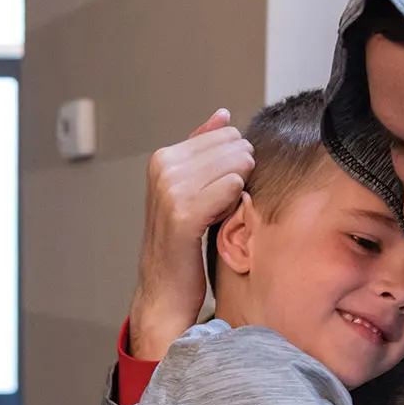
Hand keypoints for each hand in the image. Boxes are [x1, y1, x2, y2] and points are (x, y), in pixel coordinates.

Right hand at [127, 110, 254, 357]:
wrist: (165, 289)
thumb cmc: (184, 242)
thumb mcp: (191, 188)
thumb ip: (204, 149)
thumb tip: (223, 115)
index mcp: (163, 157)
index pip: (227, 134)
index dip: (235, 164)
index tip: (219, 193)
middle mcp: (163, 167)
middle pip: (235, 147)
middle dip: (240, 174)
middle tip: (222, 207)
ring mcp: (170, 189)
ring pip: (237, 165)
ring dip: (238, 192)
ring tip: (219, 216)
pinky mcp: (182, 213)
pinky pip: (232, 188)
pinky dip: (235, 204)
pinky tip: (221, 220)